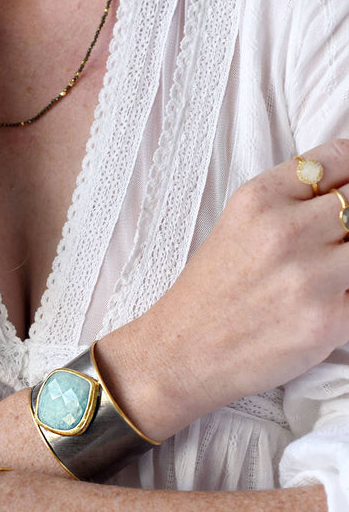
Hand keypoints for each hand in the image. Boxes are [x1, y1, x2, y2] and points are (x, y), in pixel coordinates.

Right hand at [98, 139, 348, 437]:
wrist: (179, 354)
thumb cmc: (209, 293)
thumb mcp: (238, 224)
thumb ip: (292, 201)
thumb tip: (348, 194)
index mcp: (261, 199)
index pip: (342, 157)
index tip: (348, 194)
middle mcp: (286, 230)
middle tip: (331, 246)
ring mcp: (310, 276)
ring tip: (331, 273)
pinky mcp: (328, 321)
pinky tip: (328, 303)